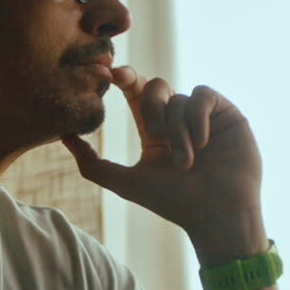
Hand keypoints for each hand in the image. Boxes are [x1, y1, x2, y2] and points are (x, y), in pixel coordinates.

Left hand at [63, 69, 264, 254]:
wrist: (216, 215)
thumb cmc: (173, 202)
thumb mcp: (125, 182)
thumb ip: (92, 163)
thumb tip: (62, 137)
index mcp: (154, 129)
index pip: (136, 92)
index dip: (123, 77)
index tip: (109, 74)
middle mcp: (178, 119)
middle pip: (155, 86)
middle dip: (151, 107)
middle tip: (154, 135)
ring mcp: (203, 115)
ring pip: (178, 98)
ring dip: (177, 130)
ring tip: (186, 162)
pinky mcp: (226, 113)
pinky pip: (202, 95)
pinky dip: (197, 117)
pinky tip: (202, 143)